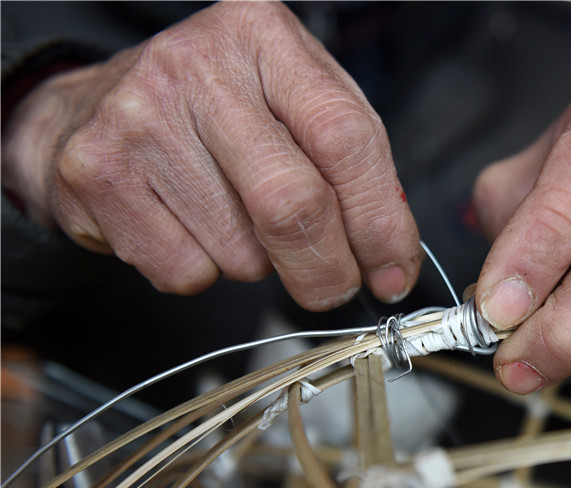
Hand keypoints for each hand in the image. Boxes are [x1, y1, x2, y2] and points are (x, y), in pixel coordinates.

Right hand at [1, 2, 419, 309]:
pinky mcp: (96, 174)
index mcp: (265, 37)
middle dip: (328, 269)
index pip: (344, 137)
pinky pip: (185, 272)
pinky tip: (188, 225)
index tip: (394, 270)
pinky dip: (204, 271)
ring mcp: (139, 118)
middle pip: (292, 202)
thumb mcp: (294, 104)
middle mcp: (199, 67)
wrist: (97, 109)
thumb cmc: (219, 110)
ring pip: (240, 252)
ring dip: (258, 263)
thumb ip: (352, 164)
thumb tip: (392, 260)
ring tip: (233, 217)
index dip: (379, 220)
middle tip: (336, 287)